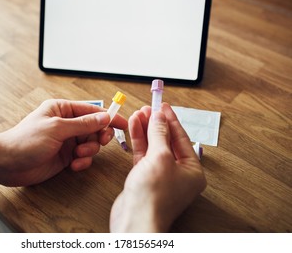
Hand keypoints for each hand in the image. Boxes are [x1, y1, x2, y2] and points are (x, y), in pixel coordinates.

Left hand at [0, 99, 126, 185]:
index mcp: (62, 109)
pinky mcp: (65, 156)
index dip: (109, 117)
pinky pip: (83, 158)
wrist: (8, 163)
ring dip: (88, 152)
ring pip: (91, 144)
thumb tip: (104, 117)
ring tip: (77, 155)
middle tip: (98, 142)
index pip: (92, 110)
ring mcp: (66, 141)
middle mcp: (66, 124)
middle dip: (97, 137)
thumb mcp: (57, 128)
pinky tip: (72, 165)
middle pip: (94, 128)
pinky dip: (82, 162)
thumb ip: (83, 124)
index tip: (122, 124)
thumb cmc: (25, 140)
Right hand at [110, 103, 205, 231]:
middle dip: (157, 124)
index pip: (182, 138)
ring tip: (139, 114)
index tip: (163, 105)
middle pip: (167, 141)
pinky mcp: (145, 178)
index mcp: (192, 170)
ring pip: (154, 147)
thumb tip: (159, 118)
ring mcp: (161, 176)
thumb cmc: (154, 196)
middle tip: (149, 108)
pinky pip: (144, 155)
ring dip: (146, 130)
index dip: (171, 120)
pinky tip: (134, 127)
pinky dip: (139, 141)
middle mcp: (178, 173)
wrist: (135, 220)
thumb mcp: (160, 157)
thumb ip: (159, 134)